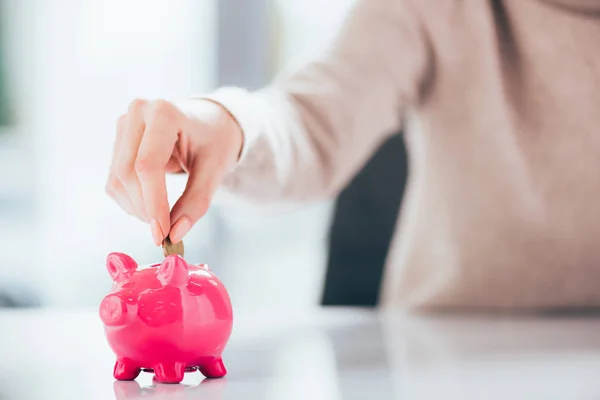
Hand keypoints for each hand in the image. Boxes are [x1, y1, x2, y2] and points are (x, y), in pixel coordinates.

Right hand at [105, 98, 242, 245]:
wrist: (210, 121)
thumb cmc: (215, 140)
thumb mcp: (215, 169)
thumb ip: (197, 201)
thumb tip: (175, 234)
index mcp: (164, 112)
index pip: (148, 165)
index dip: (153, 203)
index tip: (162, 233)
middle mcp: (137, 112)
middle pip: (128, 173)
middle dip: (145, 209)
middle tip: (165, 232)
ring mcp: (123, 124)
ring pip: (117, 179)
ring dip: (137, 208)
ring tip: (163, 218)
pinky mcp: (117, 141)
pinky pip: (115, 180)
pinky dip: (131, 201)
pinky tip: (151, 205)